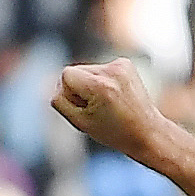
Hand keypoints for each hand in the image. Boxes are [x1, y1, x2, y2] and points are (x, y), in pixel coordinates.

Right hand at [51, 59, 170, 160]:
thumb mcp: (78, 121)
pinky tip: (113, 95)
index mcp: (99, 85)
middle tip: (94, 107)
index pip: (65, 74)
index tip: (82, 107)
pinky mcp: (126, 63)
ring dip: (89, 85)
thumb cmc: (112, 131)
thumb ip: (59, 101)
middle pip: (75, 70)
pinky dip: (101, 81)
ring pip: (86, 69)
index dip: (68, 93)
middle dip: (78, 88)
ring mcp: (121, 64)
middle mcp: (112, 70)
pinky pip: (100, 68)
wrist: (146, 131)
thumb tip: (48, 82)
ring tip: (105, 103)